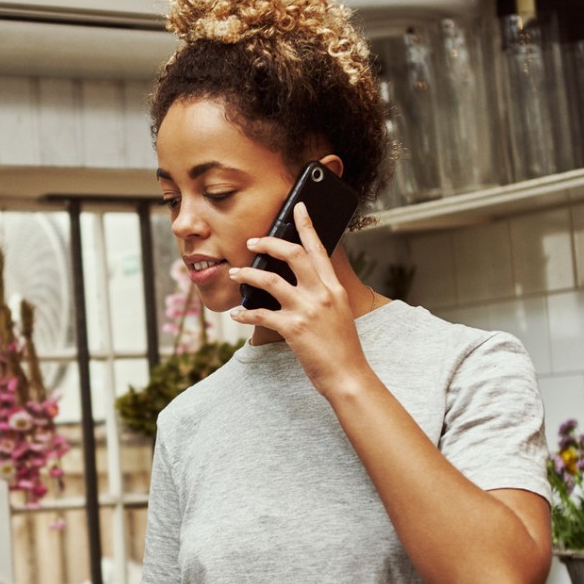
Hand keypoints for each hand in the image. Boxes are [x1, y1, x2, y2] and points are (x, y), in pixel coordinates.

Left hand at [228, 202, 370, 395]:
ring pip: (270, 281)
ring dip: (248, 275)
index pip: (319, 249)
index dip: (306, 225)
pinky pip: (261, 314)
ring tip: (235, 273)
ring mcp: (308, 310)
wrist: (348, 376)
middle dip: (269, 244)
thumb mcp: (339, 313)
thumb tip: (299, 283)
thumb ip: (323, 294)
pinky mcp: (294, 329)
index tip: (298, 207)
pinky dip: (245, 313)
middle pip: (293, 255)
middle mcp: (322, 294)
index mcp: (334, 288)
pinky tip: (237, 313)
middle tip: (252, 241)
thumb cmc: (342, 348)